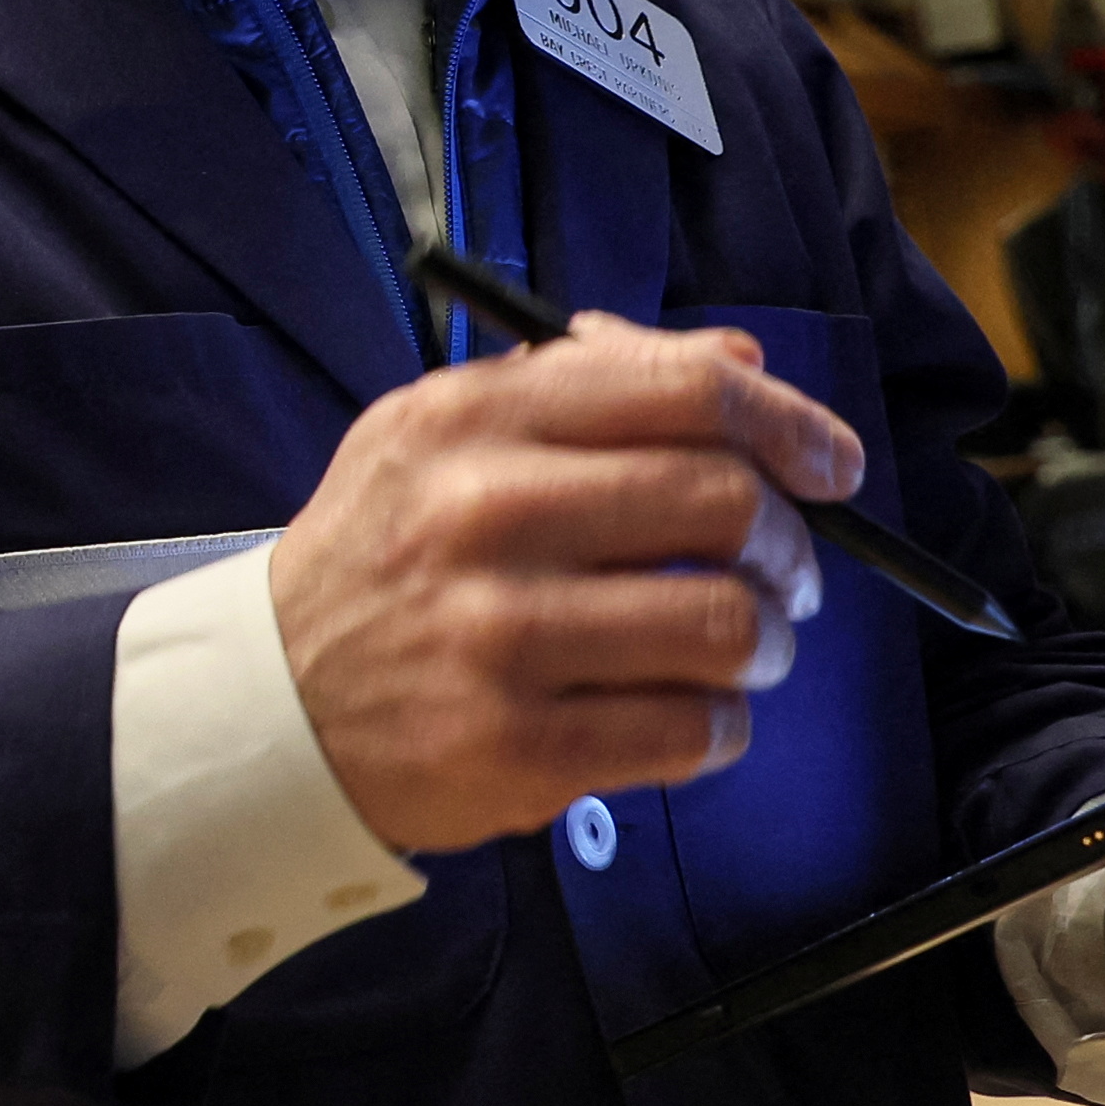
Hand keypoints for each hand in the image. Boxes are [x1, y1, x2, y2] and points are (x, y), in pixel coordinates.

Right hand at [269, 316, 860, 854]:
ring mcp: (499, 633)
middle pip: (724, 504)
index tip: (831, 465)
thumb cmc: (388, 556)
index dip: (787, 421)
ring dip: (765, 644)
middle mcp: (483, 512)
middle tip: (783, 574)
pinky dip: (721, 724)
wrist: (273, 700)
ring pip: (728, 626)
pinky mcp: (518, 743)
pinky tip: (686, 713)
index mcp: (472, 418)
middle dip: (791, 545)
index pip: (681, 391)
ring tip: (738, 651)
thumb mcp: (451, 435)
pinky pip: (695, 730)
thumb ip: (589, 386)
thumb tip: (740, 362)